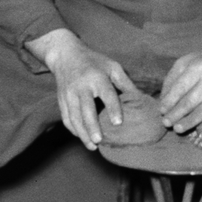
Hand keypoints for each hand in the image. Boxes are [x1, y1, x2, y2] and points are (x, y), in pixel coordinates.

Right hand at [27, 28, 135, 150]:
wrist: (66, 55)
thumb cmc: (94, 62)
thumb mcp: (112, 66)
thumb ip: (125, 83)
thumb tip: (140, 100)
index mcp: (97, 77)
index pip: (106, 94)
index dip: (113, 108)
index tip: (118, 122)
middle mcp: (81, 86)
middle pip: (86, 109)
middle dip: (92, 126)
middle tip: (99, 141)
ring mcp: (69, 94)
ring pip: (74, 117)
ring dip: (82, 133)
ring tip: (92, 146)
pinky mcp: (61, 100)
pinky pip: (66, 118)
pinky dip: (73, 130)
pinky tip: (82, 138)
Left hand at [158, 24, 201, 140]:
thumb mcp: (184, 62)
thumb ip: (172, 79)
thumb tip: (163, 101)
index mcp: (197, 67)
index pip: (180, 88)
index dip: (169, 101)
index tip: (161, 110)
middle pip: (190, 102)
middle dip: (176, 114)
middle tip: (165, 122)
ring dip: (189, 123)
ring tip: (177, 129)